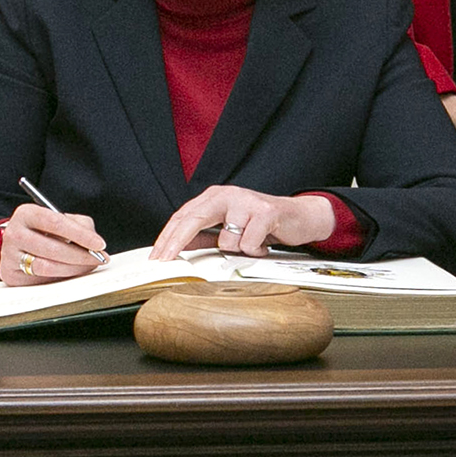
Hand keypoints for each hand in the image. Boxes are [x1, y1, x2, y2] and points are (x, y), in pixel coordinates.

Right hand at [0, 204, 107, 287]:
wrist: (13, 245)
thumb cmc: (40, 231)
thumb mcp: (58, 220)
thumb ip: (79, 225)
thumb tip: (95, 244)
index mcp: (26, 213)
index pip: (56, 222)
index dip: (80, 235)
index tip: (99, 244)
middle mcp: (15, 233)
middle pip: (52, 247)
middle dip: (81, 256)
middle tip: (97, 259)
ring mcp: (10, 255)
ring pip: (46, 266)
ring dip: (73, 269)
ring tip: (86, 266)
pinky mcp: (10, 274)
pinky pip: (40, 280)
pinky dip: (60, 277)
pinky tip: (70, 273)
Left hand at [149, 186, 337, 259]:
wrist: (300, 216)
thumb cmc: (262, 223)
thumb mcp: (229, 228)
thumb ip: (204, 236)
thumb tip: (178, 249)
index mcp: (215, 197)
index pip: (183, 216)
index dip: (167, 237)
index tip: (156, 256)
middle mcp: (227, 195)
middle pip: (193, 219)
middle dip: (175, 243)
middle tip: (164, 262)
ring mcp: (246, 202)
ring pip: (225, 240)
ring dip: (237, 250)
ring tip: (250, 244)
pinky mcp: (265, 212)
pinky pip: (248, 243)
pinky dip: (255, 250)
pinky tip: (263, 242)